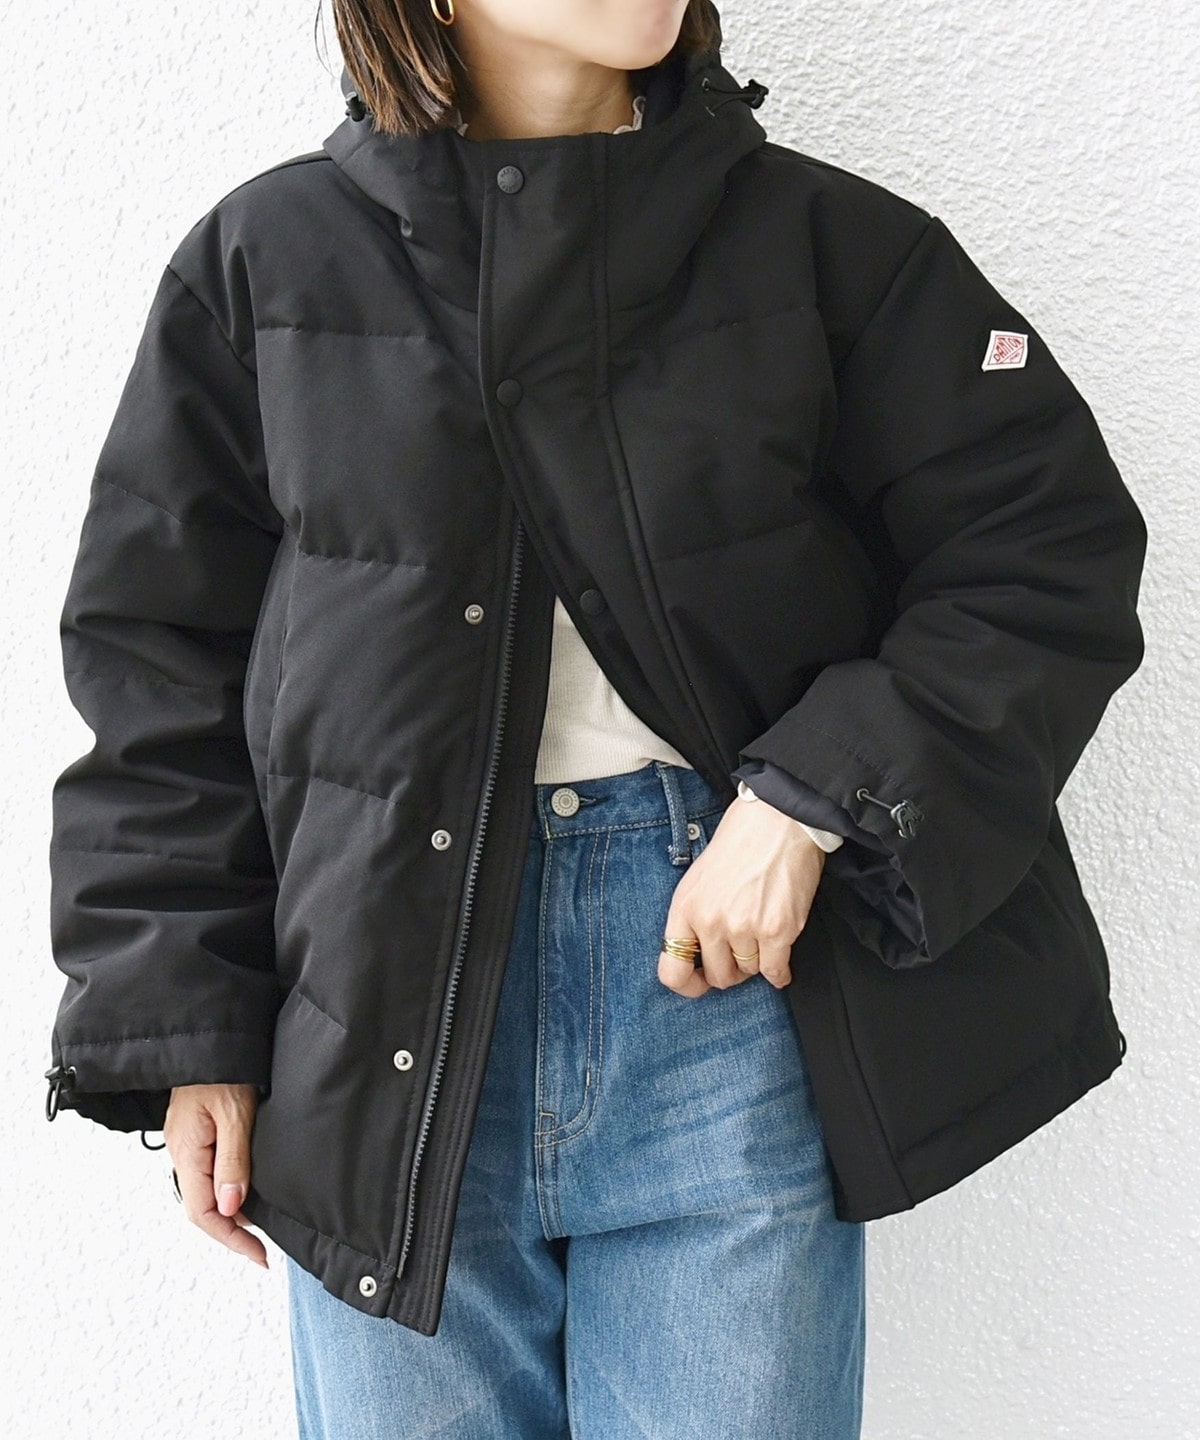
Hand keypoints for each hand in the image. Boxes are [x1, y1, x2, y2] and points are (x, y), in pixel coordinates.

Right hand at [163, 1083, 267, 1268]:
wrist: (212, 1034)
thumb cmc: (224, 1067)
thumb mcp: (235, 1113)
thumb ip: (233, 1160)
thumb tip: (233, 1208)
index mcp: (186, 1151)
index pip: (202, 1213)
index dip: (231, 1239)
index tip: (260, 1256)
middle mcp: (181, 1152)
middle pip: (202, 1208)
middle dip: (231, 1232)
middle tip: (263, 1249)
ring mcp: (187, 1144)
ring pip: (204, 1193)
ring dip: (230, 1214)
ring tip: (258, 1229)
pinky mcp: (196, 1134)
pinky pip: (208, 1174)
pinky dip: (227, 1191)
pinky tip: (245, 1194)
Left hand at [658, 798, 826, 998]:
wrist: (777, 820)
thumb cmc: (740, 844)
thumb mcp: (698, 879)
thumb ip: (694, 917)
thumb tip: (700, 956)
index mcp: (685, 908)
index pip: (671, 971)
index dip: (687, 985)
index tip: (700, 982)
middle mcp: (710, 922)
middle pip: (718, 977)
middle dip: (731, 969)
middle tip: (741, 952)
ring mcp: (743, 928)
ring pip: (749, 972)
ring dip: (757, 961)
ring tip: (762, 936)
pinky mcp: (777, 931)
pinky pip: (775, 972)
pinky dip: (780, 972)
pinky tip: (780, 962)